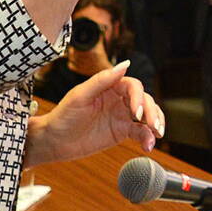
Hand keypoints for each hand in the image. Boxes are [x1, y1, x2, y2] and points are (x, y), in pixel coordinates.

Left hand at [25, 60, 162, 166]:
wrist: (54, 141)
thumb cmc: (63, 115)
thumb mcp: (80, 96)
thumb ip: (102, 80)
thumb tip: (125, 64)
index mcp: (110, 87)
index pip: (133, 86)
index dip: (138, 97)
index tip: (136, 112)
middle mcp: (118, 99)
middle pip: (145, 100)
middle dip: (152, 112)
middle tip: (152, 125)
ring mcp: (121, 116)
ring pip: (147, 115)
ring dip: (155, 123)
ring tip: (157, 134)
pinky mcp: (121, 132)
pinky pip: (140, 132)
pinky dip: (147, 138)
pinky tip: (148, 146)